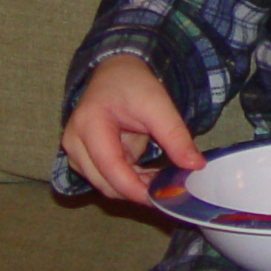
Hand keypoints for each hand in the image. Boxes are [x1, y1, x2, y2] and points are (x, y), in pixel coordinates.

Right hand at [60, 55, 202, 206]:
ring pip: (105, 185)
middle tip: (168, 190)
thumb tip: (195, 166)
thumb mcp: (159, 105)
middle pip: (104, 182)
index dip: (134, 188)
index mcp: (90, 124)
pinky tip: (150, 175)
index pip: (110, 167)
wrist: (115, 72)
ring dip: (133, 188)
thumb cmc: (133, 84)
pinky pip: (106, 178)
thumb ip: (176, 136)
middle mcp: (75, 141)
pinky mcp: (83, 157)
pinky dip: (128, 181)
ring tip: (161, 179)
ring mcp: (76, 151)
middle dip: (136, 190)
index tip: (161, 198)